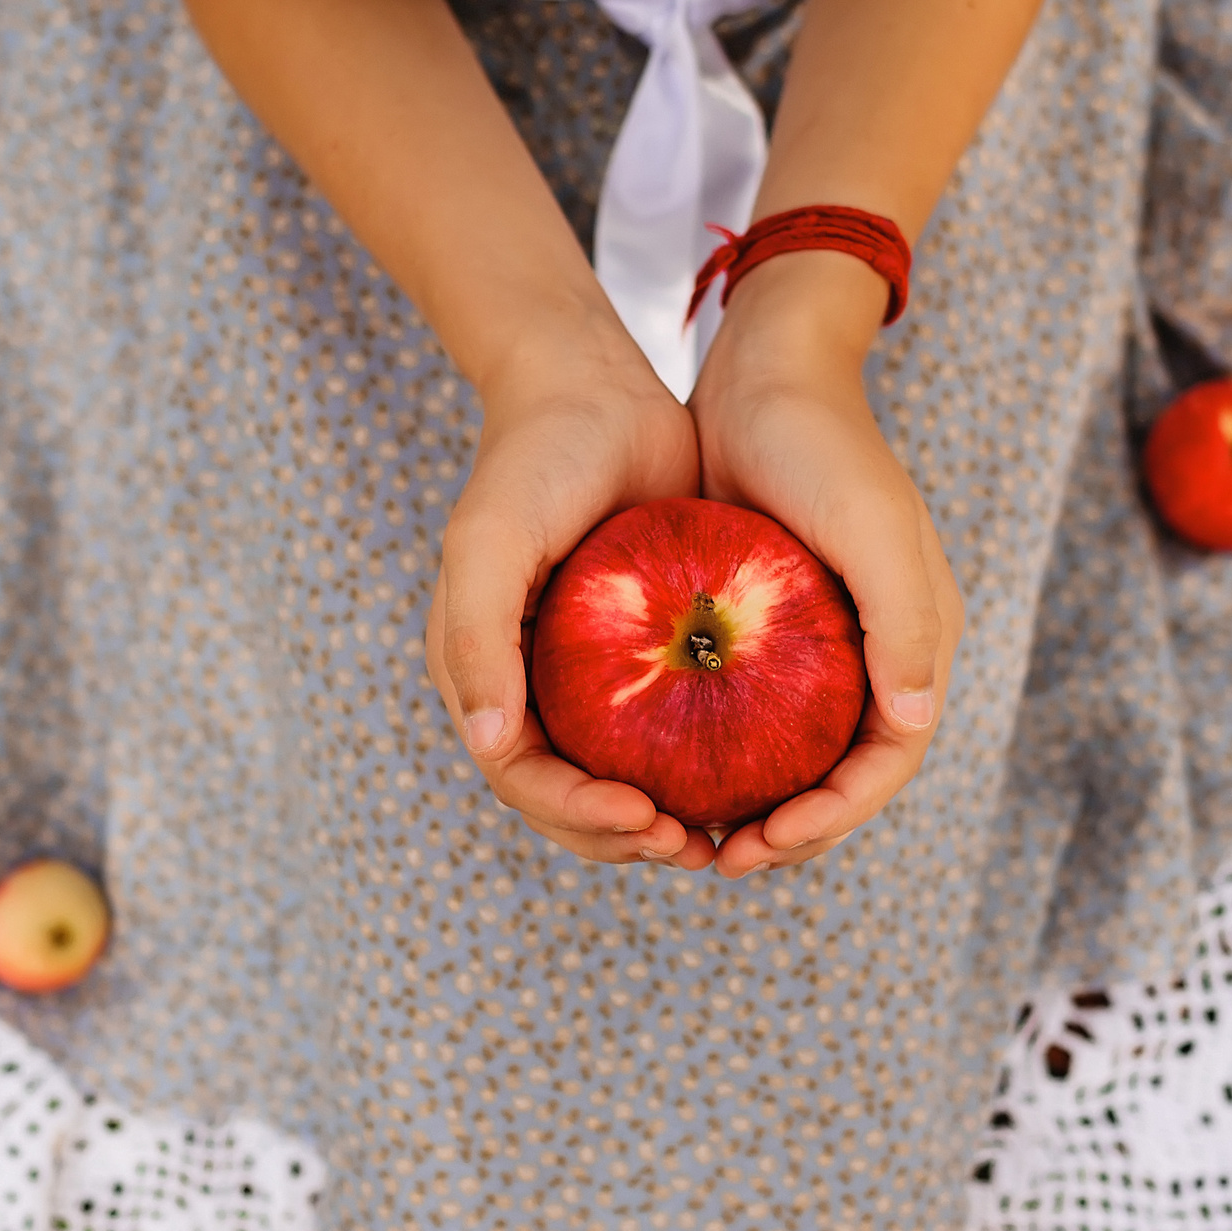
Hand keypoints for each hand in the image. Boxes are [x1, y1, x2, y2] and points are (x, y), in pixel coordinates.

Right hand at [427, 314, 721, 869]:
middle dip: (625, 837)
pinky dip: (699, 759)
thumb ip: (477, 639)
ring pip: (621, 775)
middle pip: (571, 797)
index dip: (576, 816)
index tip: (643, 819)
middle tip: (694, 845)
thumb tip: (488, 747)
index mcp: (483, 675)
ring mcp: (586, 673)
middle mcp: (529, 687)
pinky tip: (754, 770)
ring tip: (724, 831)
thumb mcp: (490, 542)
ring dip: (664, 817)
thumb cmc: (533, 461)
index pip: (524, 778)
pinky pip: (668, 724)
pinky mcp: (641, 651)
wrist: (592, 386)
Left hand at [687, 250, 963, 878]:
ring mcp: (824, 642)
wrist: (766, 367)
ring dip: (755, 802)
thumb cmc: (821, 441)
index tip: (767, 841)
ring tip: (692, 831)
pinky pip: (751, 709)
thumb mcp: (867, 527)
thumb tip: (911, 726)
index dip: (835, 817)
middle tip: (720, 857)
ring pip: (794, 752)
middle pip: (842, 774)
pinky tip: (664, 767)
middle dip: (792, 831)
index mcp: (918, 642)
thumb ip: (902, 623)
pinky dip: (720, 749)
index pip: (886, 762)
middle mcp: (878, 653)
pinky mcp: (770, 625)